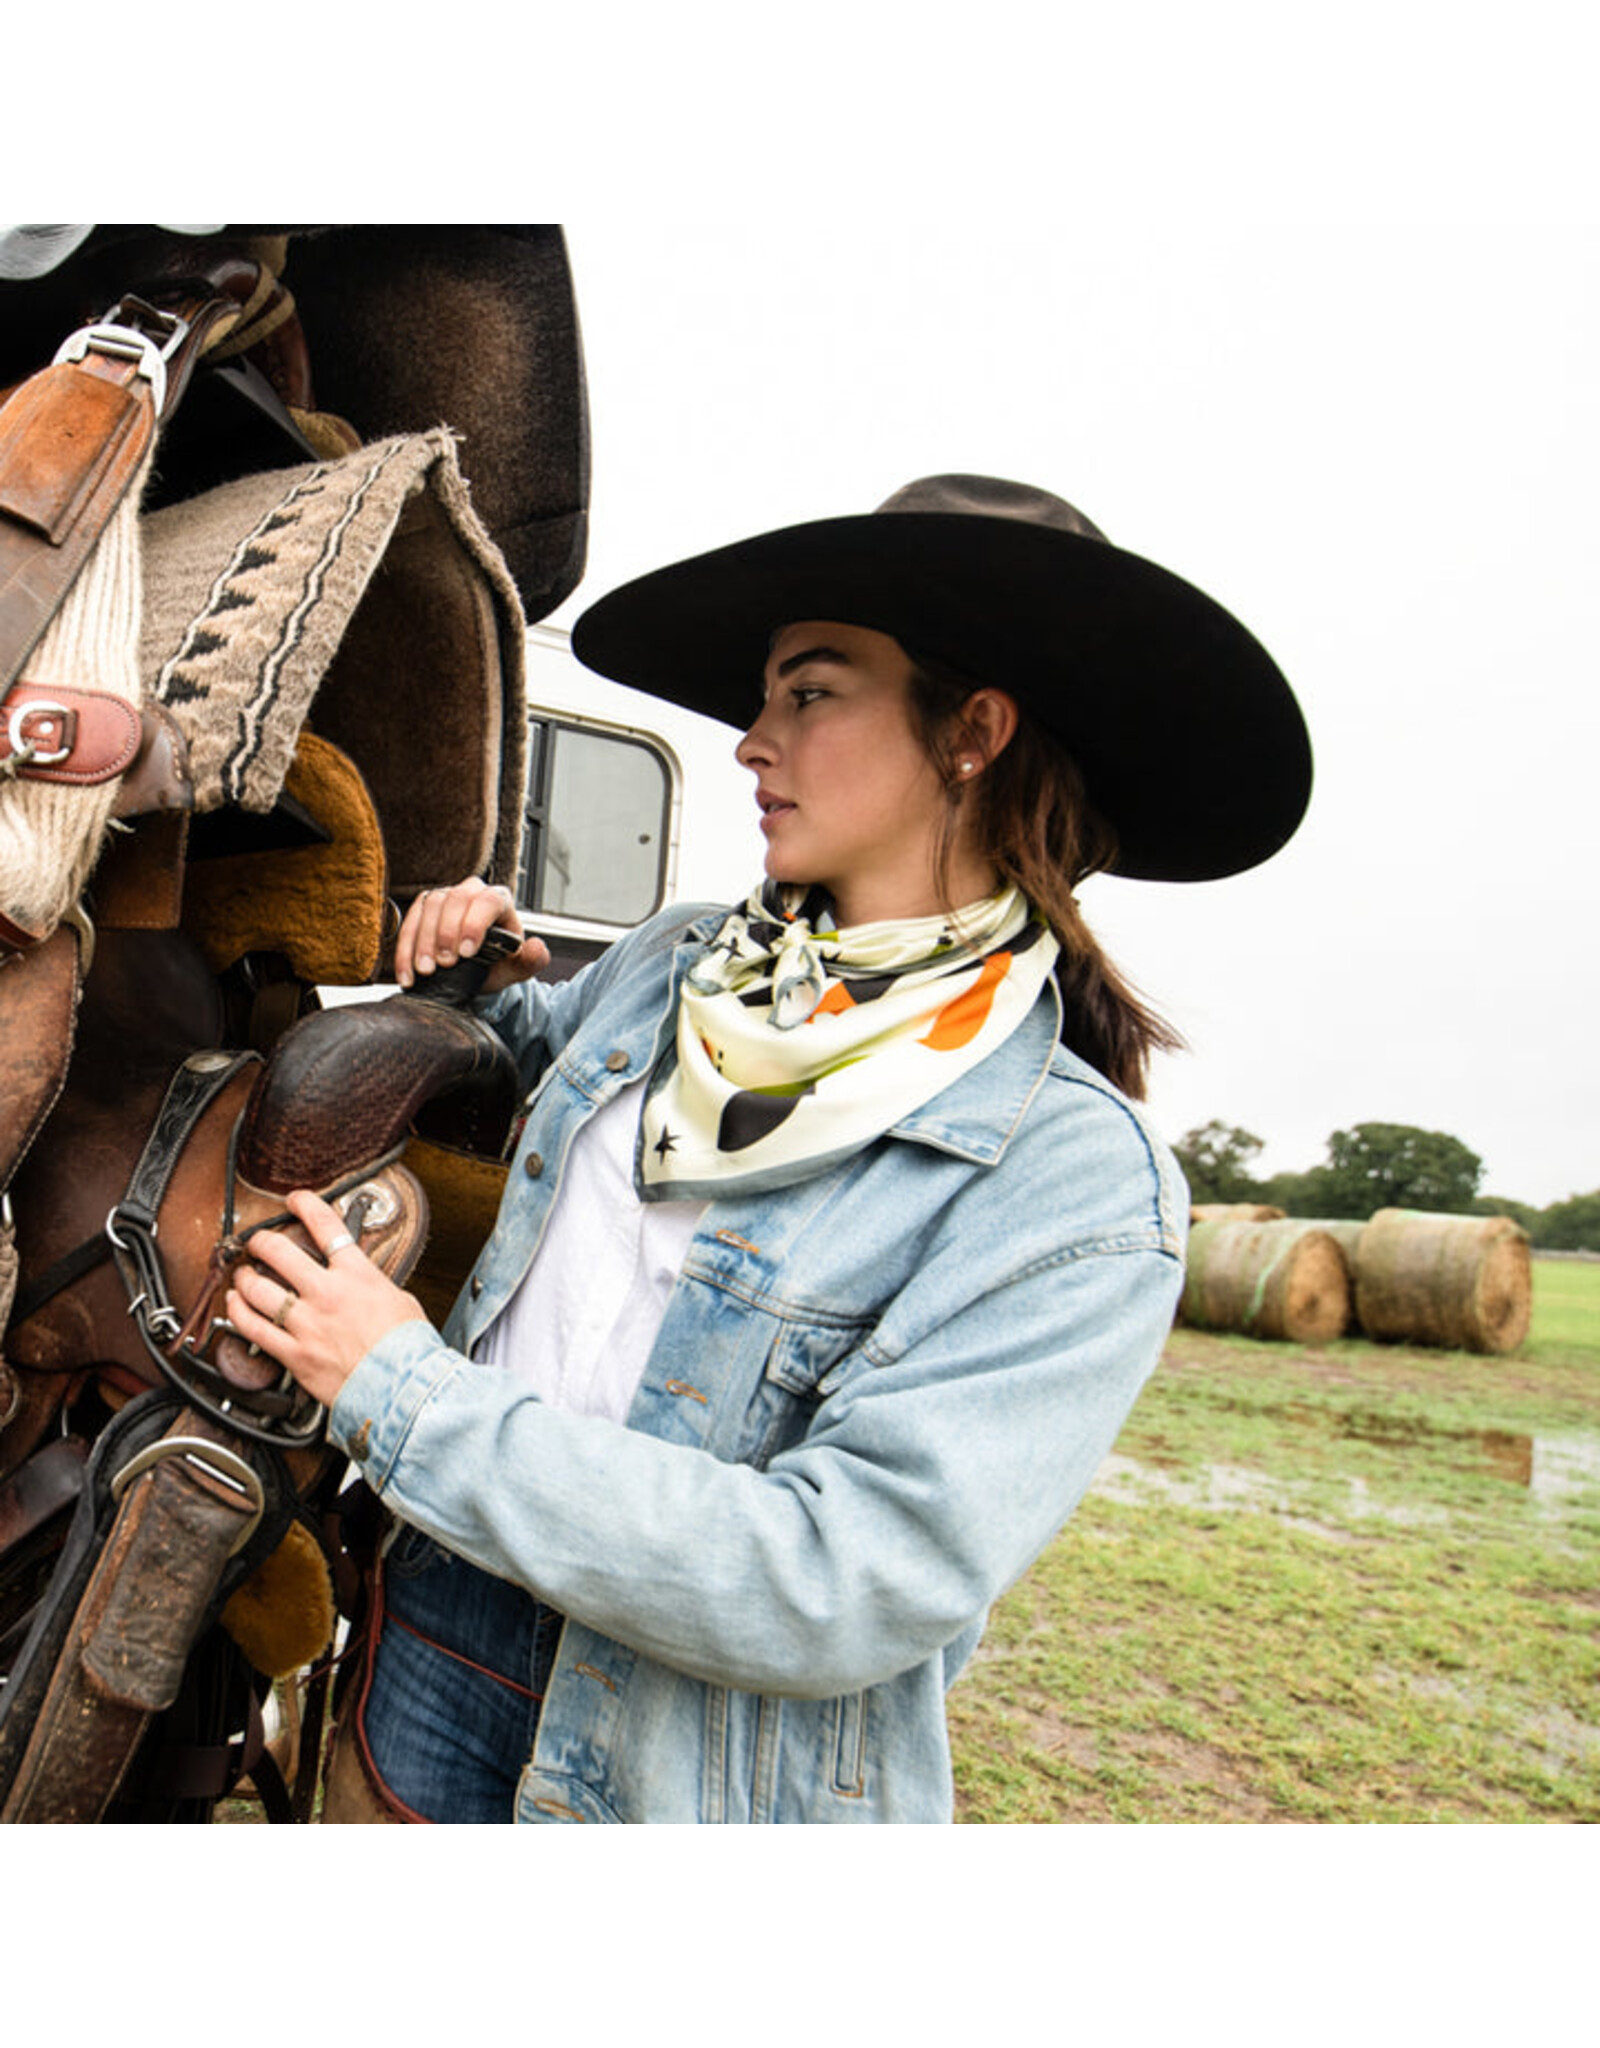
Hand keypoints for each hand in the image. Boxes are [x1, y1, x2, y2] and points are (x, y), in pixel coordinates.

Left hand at [225, 1189, 428, 1408]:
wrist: (402, 1388)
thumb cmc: (408, 1349)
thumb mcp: (401, 1300)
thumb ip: (374, 1286)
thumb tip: (367, 1281)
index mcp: (357, 1275)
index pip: (326, 1226)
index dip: (306, 1205)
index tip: (296, 1200)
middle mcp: (327, 1293)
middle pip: (279, 1252)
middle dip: (261, 1241)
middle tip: (257, 1241)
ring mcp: (307, 1324)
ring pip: (258, 1289)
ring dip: (244, 1278)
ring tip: (241, 1275)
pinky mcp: (294, 1353)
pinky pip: (254, 1328)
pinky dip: (238, 1313)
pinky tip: (234, 1305)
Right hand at [395, 878, 549, 991]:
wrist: (475, 971)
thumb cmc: (497, 964)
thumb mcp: (516, 968)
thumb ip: (530, 961)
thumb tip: (537, 947)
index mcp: (499, 900)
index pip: (488, 901)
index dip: (475, 924)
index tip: (467, 953)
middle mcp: (471, 891)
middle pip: (454, 900)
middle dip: (446, 934)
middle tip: (444, 965)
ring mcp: (445, 897)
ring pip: (430, 908)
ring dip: (424, 941)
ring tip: (426, 971)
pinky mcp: (423, 909)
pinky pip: (410, 922)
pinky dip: (406, 949)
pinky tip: (407, 974)